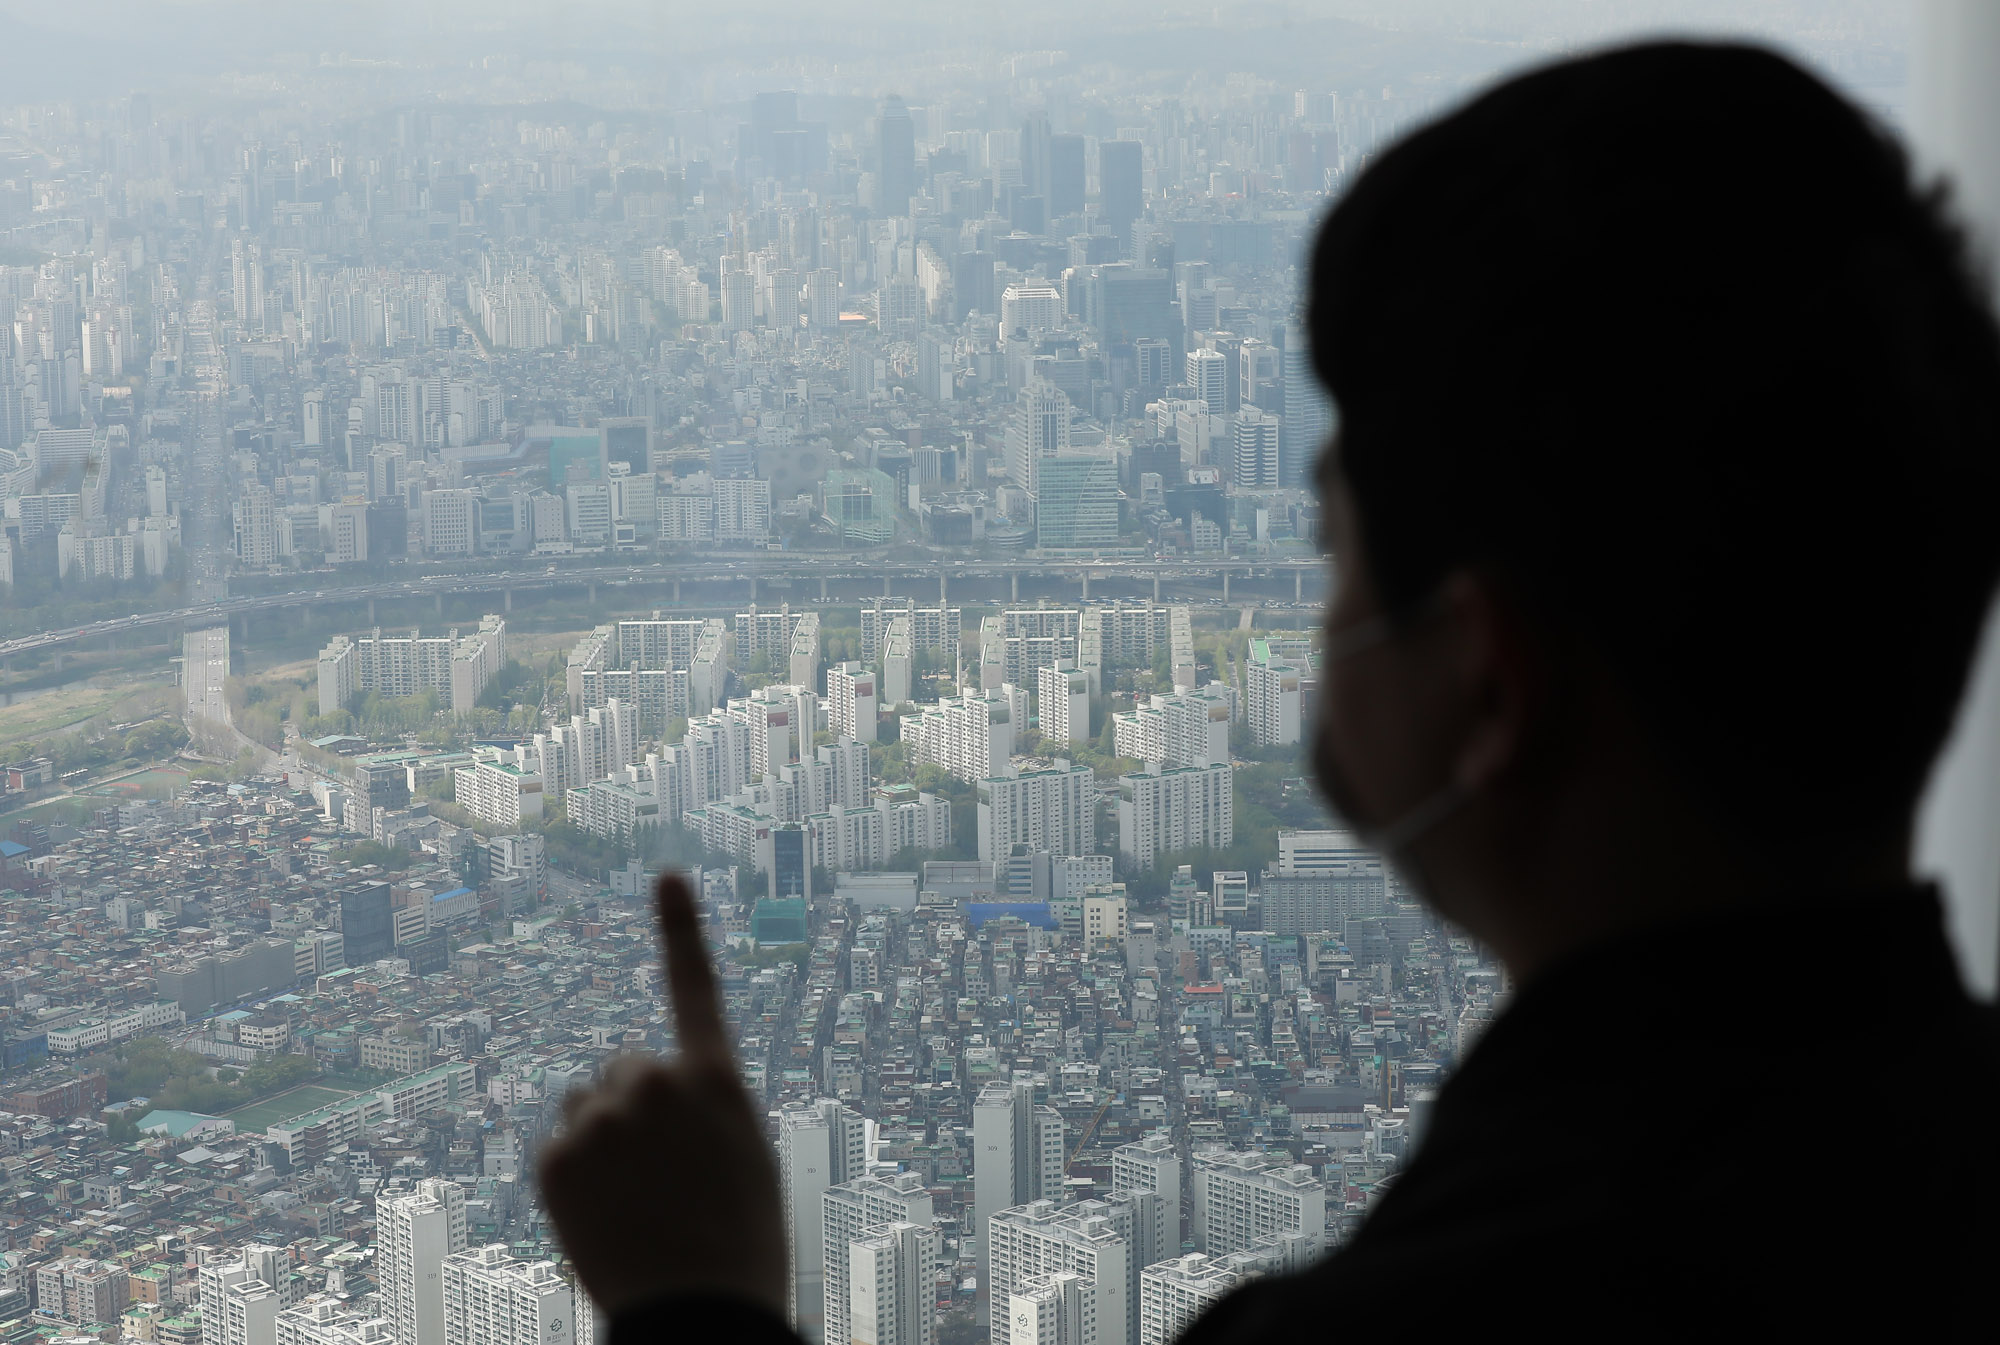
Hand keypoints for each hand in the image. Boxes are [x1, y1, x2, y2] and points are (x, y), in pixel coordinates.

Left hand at [538, 874, 785, 1320]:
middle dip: (633, 1107)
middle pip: (625, 1070)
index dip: (680, 928)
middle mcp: (656, 1082)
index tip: (665, 875)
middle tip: (660, 1174)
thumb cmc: (737, 1245)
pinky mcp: (555, 1158)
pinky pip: (559, 1153)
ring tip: (634, 1205)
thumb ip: (702, 1110)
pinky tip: (603, 1220)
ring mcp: (602, 1117)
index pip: (696, 985)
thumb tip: (652, 1098)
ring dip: (602, 1143)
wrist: (698, 1313)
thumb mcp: (743, 1158)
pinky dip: (573, 1183)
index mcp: (715, 1079)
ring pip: (587, 1110)